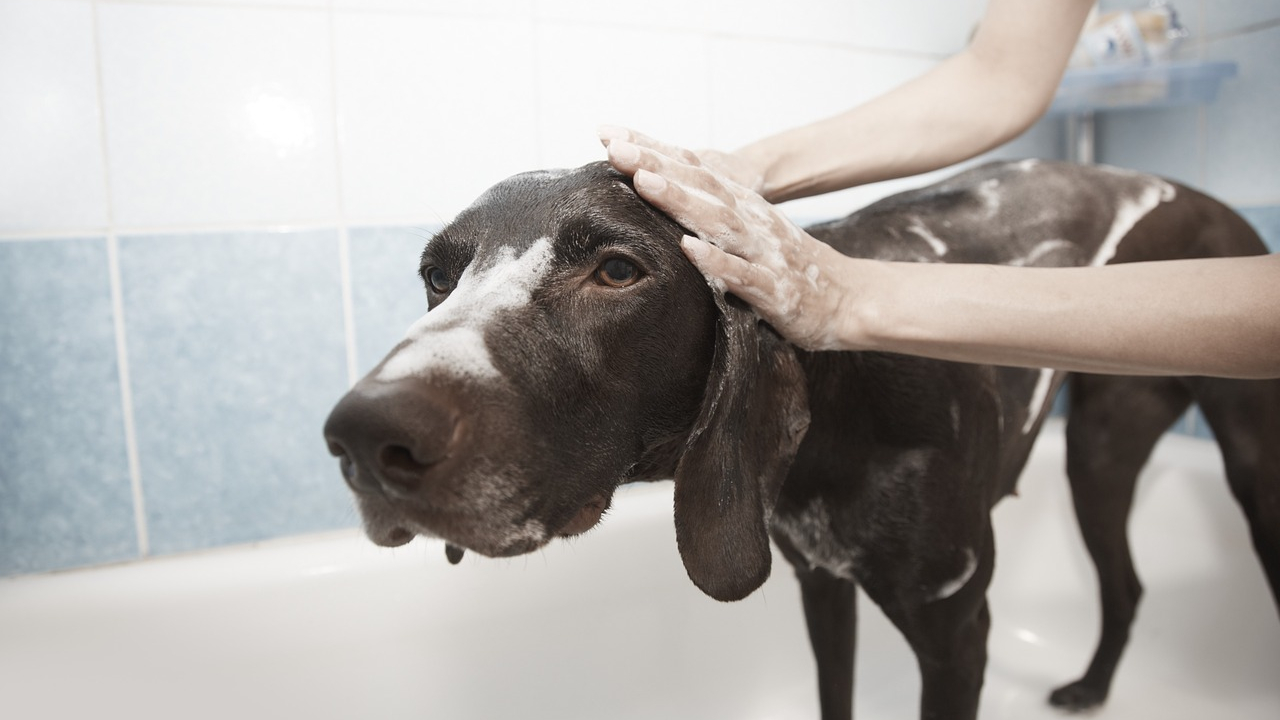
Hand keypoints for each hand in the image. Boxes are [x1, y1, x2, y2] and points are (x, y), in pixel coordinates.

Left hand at [598, 126, 862, 350]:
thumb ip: (713, 218)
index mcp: (743, 208)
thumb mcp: (751, 235)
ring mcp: (763, 254)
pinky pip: (742, 275)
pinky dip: (716, 261)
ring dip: (682, 201)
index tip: (611, 137)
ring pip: (719, 222)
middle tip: (617, 149)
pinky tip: (689, 249)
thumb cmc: (791, 269)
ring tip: (645, 183)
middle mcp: (752, 222)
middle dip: (658, 167)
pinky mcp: (775, 289)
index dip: (654, 153)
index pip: (694, 172)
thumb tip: (665, 202)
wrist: (850, 300)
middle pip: (701, 187)